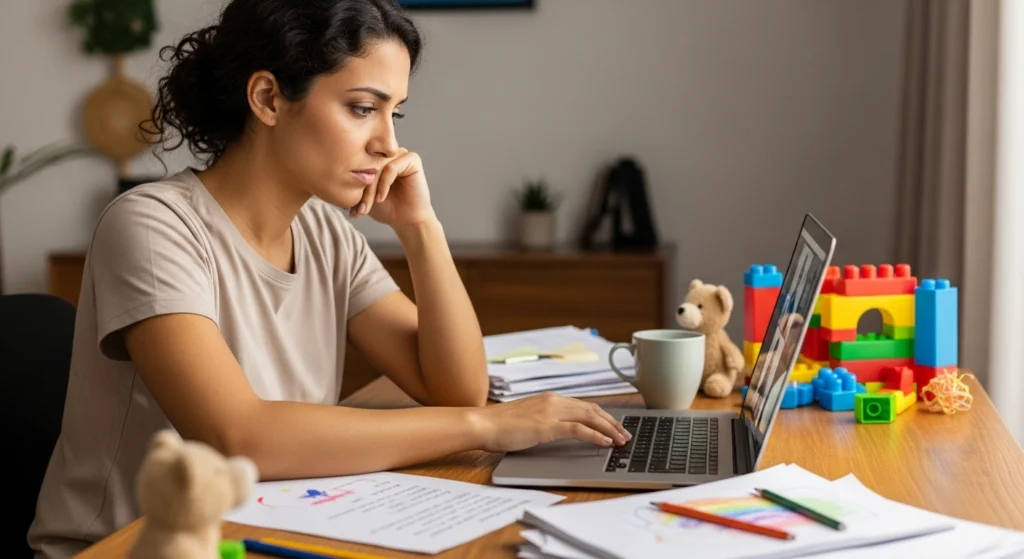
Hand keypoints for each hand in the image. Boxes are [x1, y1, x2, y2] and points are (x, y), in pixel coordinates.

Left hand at [350, 148, 436, 227]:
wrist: (406, 221)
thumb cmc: (385, 208)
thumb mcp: (362, 195)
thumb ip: (350, 183)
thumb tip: (329, 177)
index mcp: (375, 157)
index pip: (357, 162)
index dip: (352, 183)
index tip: (351, 208)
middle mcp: (387, 152)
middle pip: (367, 164)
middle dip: (361, 189)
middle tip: (360, 209)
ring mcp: (400, 154)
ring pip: (377, 166)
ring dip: (370, 189)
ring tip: (367, 207)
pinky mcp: (412, 159)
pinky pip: (391, 168)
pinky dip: (383, 185)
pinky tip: (381, 198)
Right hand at [468, 392, 631, 452]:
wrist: (483, 424)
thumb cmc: (500, 425)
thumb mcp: (528, 419)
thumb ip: (546, 420)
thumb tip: (561, 430)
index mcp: (549, 398)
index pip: (584, 405)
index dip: (603, 415)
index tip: (614, 425)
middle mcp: (553, 401)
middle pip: (592, 409)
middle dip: (612, 422)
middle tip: (625, 434)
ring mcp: (551, 412)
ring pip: (590, 417)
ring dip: (609, 428)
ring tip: (621, 439)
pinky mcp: (547, 426)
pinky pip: (578, 429)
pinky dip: (595, 435)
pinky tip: (605, 442)